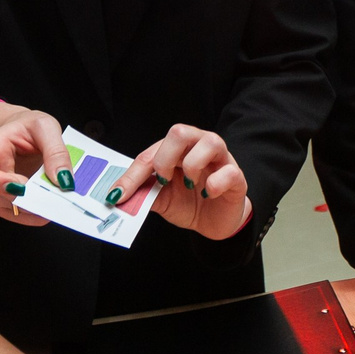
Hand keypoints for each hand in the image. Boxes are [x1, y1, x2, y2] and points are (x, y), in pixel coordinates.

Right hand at [0, 101, 67, 226]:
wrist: (23, 131)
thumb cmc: (28, 126)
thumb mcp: (45, 127)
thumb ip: (56, 151)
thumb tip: (63, 181)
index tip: (21, 186)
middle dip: (23, 199)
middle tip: (51, 198)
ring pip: (7, 209)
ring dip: (32, 210)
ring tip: (57, 203)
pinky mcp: (9, 203)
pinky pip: (18, 215)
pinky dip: (36, 216)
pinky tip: (52, 209)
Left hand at [110, 124, 250, 240]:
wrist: (215, 221)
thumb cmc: (189, 202)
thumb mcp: (161, 199)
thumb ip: (144, 194)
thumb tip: (119, 197)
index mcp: (176, 149)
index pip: (151, 153)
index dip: (132, 174)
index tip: (118, 194)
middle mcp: (198, 146)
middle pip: (180, 132)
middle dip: (164, 158)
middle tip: (162, 180)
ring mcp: (220, 159)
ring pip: (209, 142)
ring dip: (192, 165)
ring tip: (190, 185)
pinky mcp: (236, 176)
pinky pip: (229, 171)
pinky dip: (215, 184)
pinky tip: (208, 194)